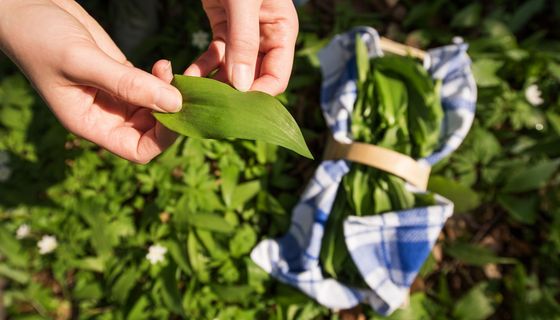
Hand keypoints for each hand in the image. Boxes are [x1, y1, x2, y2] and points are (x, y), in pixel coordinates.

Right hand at [0, 0, 181, 163]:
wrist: (25, 7)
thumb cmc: (39, 37)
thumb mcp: (82, 60)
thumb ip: (127, 83)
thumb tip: (175, 103)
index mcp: (91, 124)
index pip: (138, 150)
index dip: (162, 138)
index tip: (175, 109)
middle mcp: (106, 115)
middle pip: (152, 131)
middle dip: (171, 112)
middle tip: (181, 86)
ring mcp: (115, 95)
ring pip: (156, 107)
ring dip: (170, 93)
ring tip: (169, 68)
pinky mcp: (121, 74)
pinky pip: (151, 86)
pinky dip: (163, 79)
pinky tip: (163, 64)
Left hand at [185, 0, 297, 95]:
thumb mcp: (244, 2)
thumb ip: (243, 40)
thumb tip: (242, 85)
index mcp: (282, 32)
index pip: (276, 77)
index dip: (258, 94)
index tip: (234, 106)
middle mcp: (266, 39)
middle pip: (254, 78)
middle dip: (234, 93)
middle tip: (212, 106)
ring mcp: (244, 37)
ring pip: (232, 71)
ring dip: (215, 84)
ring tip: (196, 95)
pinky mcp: (223, 31)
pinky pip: (215, 57)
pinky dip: (202, 68)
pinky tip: (188, 78)